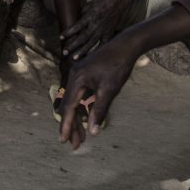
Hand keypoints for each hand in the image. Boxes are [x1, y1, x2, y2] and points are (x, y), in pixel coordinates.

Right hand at [59, 34, 138, 148]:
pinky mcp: (85, 74)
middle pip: (69, 106)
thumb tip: (94, 131)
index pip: (69, 107)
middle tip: (75, 144)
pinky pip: (80, 95)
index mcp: (77, 79)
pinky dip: (83, 108)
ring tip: (81, 136)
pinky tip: (86, 118)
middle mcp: (74, 76)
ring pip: (75, 101)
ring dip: (77, 118)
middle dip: (72, 125)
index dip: (67, 126)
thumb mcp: (109, 91)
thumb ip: (99, 111)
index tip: (64, 141)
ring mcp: (78, 74)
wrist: (125, 45)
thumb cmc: (117, 66)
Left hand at [60, 0, 136, 60]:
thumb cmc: (103, 0)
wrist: (118, 0)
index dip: (68, 32)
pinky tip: (92, 58)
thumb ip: (82, 13)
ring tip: (75, 58)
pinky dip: (98, 51)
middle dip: (73, 46)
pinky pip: (103, 44)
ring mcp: (103, 30)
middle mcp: (95, 25)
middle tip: (65, 52)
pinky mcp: (110, 32)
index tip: (61, 38)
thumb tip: (76, 19)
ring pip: (91, 43)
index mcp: (89, 16)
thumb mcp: (90, 4)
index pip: (77, 26)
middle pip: (82, 38)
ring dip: (82, 51)